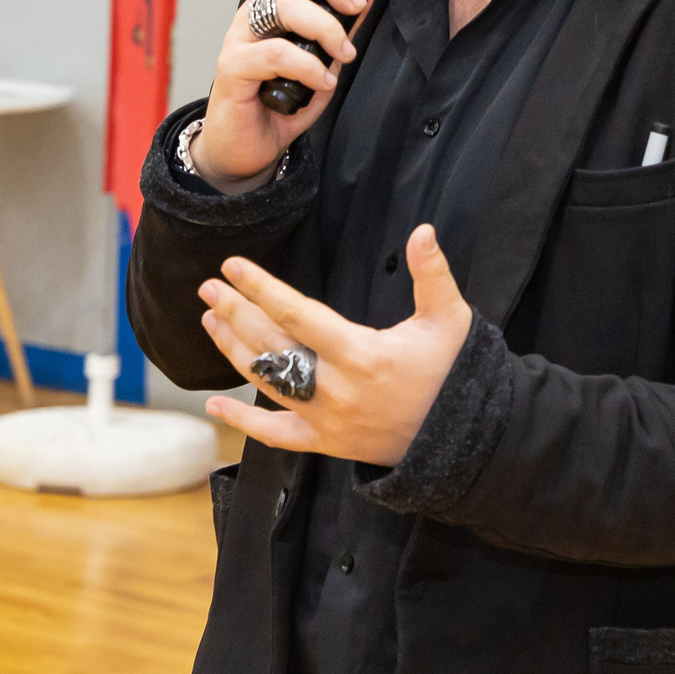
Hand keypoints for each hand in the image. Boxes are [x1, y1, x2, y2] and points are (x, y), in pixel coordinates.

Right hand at [194, 0, 371, 191]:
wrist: (245, 149)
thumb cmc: (281, 102)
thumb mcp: (321, 63)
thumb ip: (339, 33)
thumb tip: (367, 0)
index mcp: (275, 4)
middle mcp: (254, 12)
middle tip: (357, 6)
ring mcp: (239, 37)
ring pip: (285, 7)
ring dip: (324, 28)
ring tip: (344, 54)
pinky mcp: (231, 66)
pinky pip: (275, 53)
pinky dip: (307, 66)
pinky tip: (321, 82)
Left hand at [198, 224, 473, 465]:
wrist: (466, 438)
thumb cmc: (455, 373)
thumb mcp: (449, 320)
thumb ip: (433, 274)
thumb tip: (422, 230)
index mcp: (362, 355)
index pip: (298, 316)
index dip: (262, 289)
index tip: (233, 267)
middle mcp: (336, 389)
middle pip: (272, 346)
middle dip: (236, 313)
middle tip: (208, 288)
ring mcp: (327, 419)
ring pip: (267, 384)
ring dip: (234, 350)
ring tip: (209, 320)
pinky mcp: (326, 442)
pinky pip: (277, 435)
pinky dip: (244, 424)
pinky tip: (214, 406)